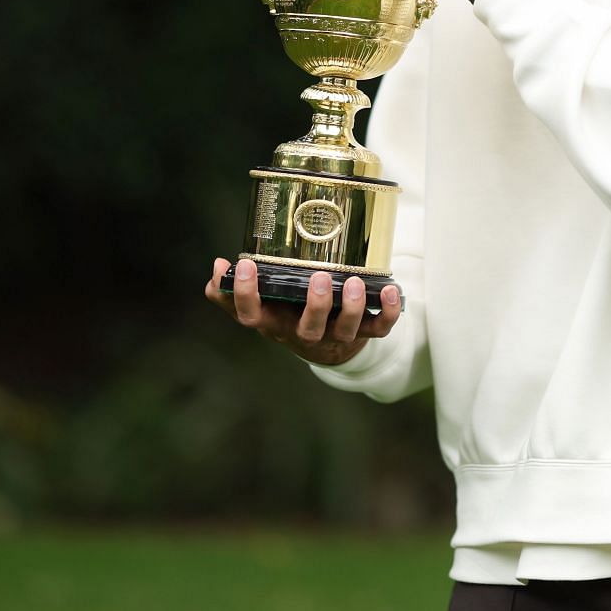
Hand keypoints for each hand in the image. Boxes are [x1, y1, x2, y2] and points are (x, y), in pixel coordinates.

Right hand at [205, 257, 400, 366]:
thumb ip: (235, 291)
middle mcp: (303, 333)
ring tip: (353, 282)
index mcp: (273, 323)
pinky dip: (388, 312)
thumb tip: (218, 268)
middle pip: (307, 329)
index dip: (245, 294)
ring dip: (351, 307)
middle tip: (317, 277)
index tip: (243, 264)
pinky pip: (379, 329)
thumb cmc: (288, 314)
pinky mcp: (363, 334)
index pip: (251, 316)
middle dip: (314, 305)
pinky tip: (391, 290)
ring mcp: (334, 336)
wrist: (325, 345)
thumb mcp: (261, 305)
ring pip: (344, 330)